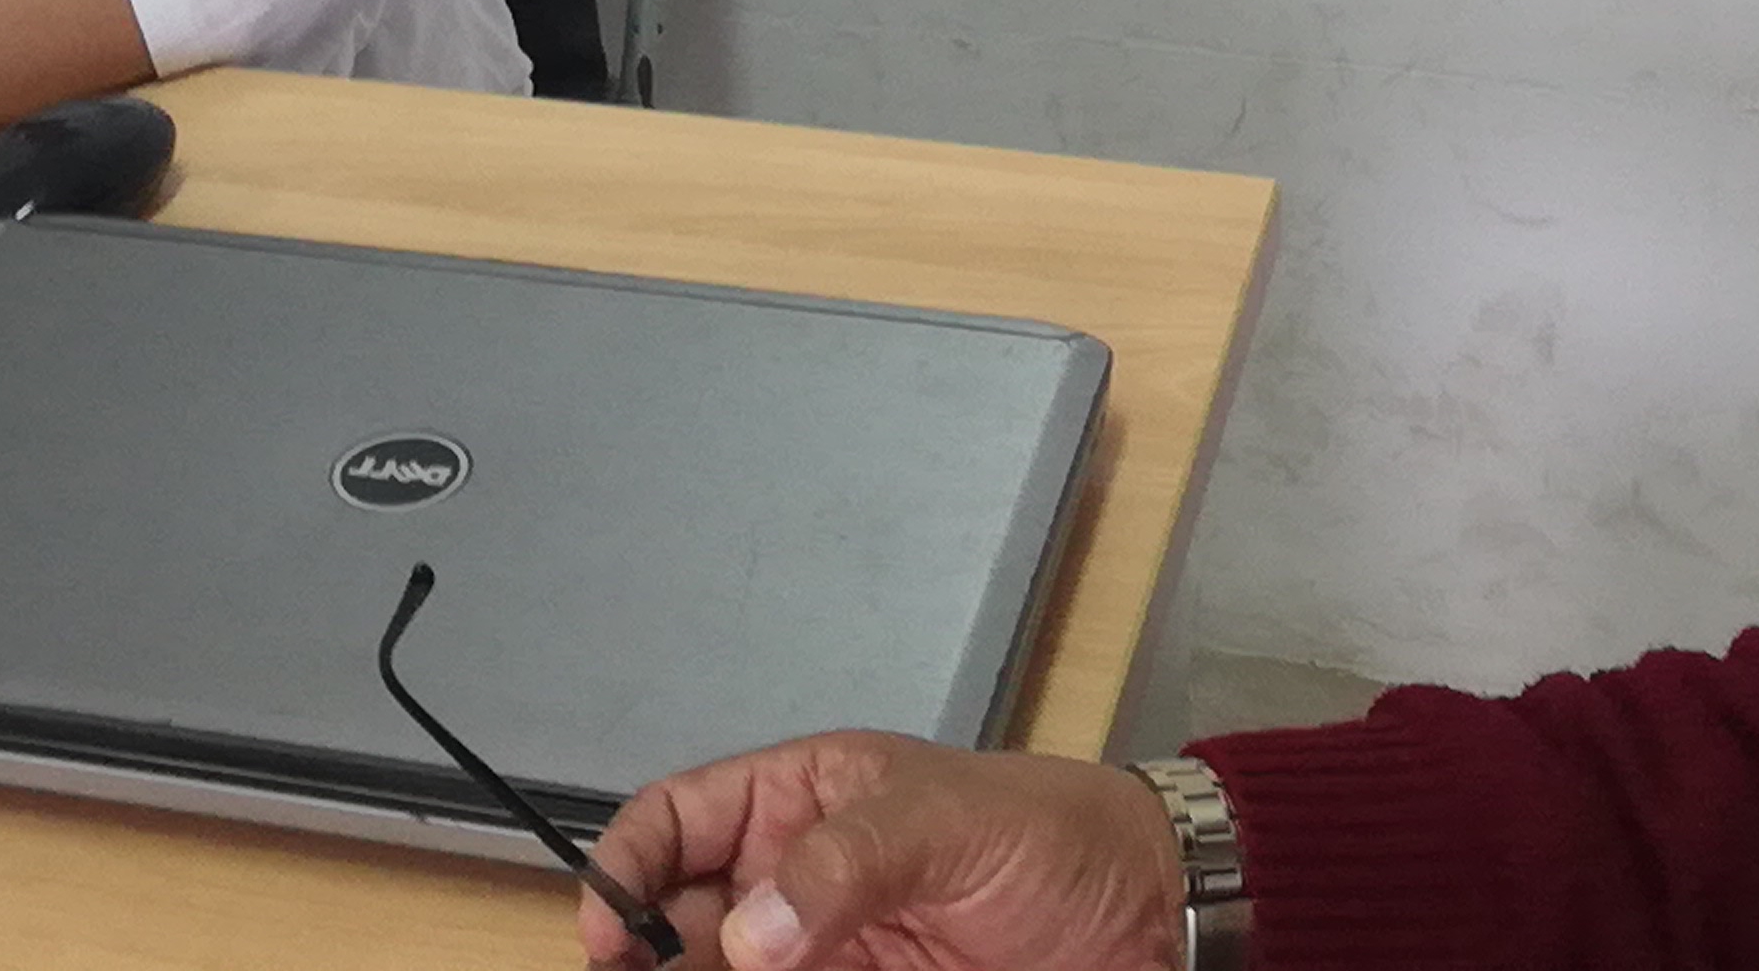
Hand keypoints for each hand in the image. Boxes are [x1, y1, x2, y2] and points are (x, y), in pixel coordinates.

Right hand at [583, 736, 1184, 970]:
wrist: (1150, 921)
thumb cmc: (1056, 836)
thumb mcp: (951, 820)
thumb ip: (849, 862)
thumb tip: (751, 933)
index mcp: (798, 803)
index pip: (676, 822)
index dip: (625, 867)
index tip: (608, 931)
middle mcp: (793, 889)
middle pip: (680, 931)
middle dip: (646, 962)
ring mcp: (822, 961)